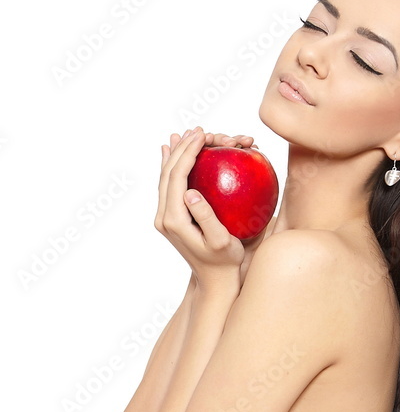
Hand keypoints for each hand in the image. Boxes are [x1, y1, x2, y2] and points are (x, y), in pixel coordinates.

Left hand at [154, 127, 257, 289]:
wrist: (214, 281)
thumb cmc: (224, 262)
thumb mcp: (221, 242)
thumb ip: (206, 218)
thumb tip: (191, 193)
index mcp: (174, 220)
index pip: (177, 177)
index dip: (188, 152)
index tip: (203, 135)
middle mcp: (164, 218)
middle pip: (168, 173)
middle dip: (182, 148)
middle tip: (198, 130)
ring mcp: (165, 218)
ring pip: (166, 178)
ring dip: (174, 155)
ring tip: (183, 135)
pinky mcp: (171, 219)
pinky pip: (169, 187)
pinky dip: (172, 168)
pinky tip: (172, 154)